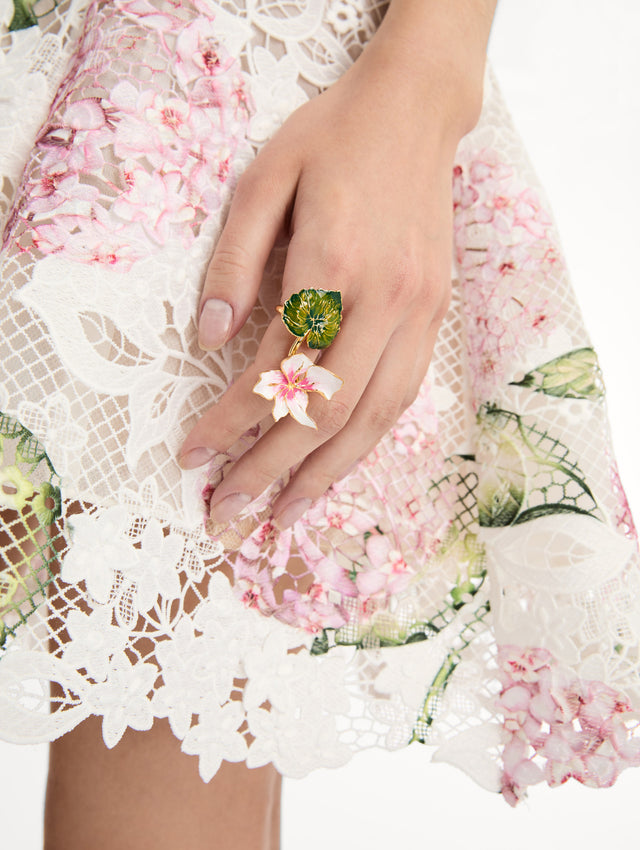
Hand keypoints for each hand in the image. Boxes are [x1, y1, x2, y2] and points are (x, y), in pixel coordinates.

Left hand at [179, 3, 489, 528]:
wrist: (415, 113)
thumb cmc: (333, 138)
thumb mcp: (263, 179)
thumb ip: (234, 262)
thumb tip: (209, 339)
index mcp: (334, 263)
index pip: (276, 370)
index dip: (230, 421)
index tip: (194, 455)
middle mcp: (385, 300)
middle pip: (327, 412)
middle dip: (273, 470)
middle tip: (231, 514)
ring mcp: (419, 313)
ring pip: (374, 418)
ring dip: (326, 474)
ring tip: (284, 515)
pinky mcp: (436, 316)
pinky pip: (401, 396)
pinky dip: (365, 442)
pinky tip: (336, 467)